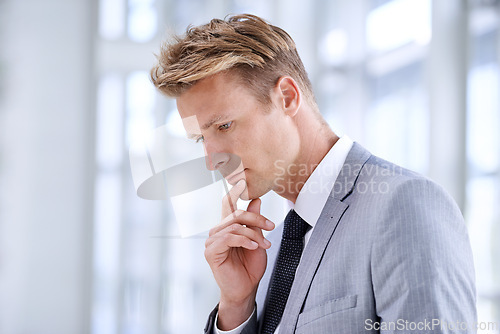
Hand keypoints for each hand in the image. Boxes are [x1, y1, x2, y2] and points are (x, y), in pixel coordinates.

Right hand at [204, 179, 274, 329]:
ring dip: (253, 234)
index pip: (228, 203)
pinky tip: (254, 247)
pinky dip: (244, 241)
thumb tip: (257, 199)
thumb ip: (255, 221)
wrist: (246, 289)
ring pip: (234, 226)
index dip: (233, 190)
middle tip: (271, 227)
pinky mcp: (211, 251)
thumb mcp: (258, 240)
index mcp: (228, 226)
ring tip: (264, 244)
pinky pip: (228, 238)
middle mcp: (218, 230)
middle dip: (256, 219)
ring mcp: (212, 240)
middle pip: (236, 214)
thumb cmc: (250, 266)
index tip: (241, 178)